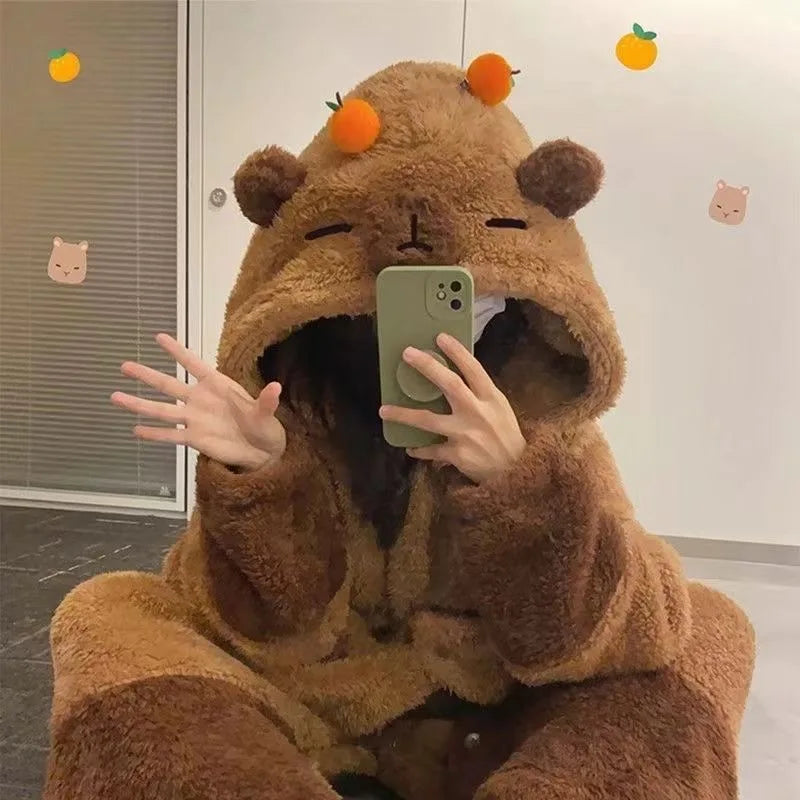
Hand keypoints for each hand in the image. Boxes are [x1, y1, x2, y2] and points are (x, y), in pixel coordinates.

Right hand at [111, 333, 285, 470]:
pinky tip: (135, 430)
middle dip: (147, 375)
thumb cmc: (264, 425)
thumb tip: (277, 387)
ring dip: (139, 404)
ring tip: (115, 397)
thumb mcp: (266, 413)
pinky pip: (170, 435)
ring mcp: (195, 418)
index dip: (178, 351)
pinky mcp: (194, 438)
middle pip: (169, 385)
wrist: (262, 450)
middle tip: (125, 365)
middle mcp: (201, 399)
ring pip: (162, 410)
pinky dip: (154, 434)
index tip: (158, 337)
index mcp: (218, 385)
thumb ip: (267, 401)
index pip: (194, 364)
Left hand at [379, 333, 525, 483]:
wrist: (516, 471)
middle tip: (407, 354)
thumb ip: (480, 393)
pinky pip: (431, 450)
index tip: (440, 337)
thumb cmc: (506, 435)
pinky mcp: (457, 454)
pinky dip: (419, 449)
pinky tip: (409, 447)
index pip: (473, 369)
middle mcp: (477, 412)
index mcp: (491, 398)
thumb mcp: (500, 408)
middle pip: (450, 384)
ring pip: (428, 420)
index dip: (457, 352)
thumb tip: (456, 373)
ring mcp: (465, 434)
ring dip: (403, 414)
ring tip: (384, 410)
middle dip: (427, 367)